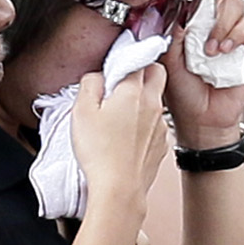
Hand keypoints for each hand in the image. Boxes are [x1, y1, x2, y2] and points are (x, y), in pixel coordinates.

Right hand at [77, 63, 171, 219]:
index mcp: (134, 92)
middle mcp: (154, 104)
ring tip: (121, 110)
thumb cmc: (99, 152)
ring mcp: (160, 124)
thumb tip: (97, 76)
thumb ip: (90, 85)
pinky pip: (157, 122)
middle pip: (157, 72)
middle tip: (123, 80)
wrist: (119, 188)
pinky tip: (127, 133)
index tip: (116, 62)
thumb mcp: (82, 111)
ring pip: (158, 98)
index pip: (139, 58)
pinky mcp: (161, 143)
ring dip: (144, 96)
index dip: (126, 56)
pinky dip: (146, 120)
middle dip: (143, 69)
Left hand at [162, 0, 243, 146]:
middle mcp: (209, 16)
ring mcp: (230, 28)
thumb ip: (170, 30)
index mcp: (186, 15)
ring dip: (222, 22)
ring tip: (210, 48)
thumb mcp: (166, 57)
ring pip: (235, 1)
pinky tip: (224, 51)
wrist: (202, 117)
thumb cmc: (180, 88)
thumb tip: (173, 4)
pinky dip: (237, 34)